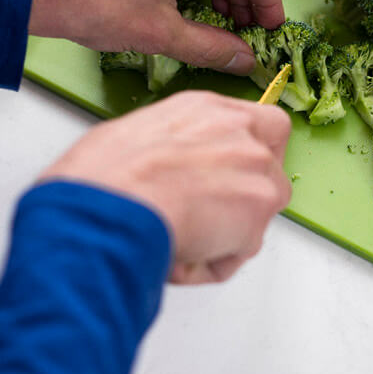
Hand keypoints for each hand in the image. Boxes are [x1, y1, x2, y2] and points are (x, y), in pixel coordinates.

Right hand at [40, 89, 291, 282]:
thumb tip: (166, 170)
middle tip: (203, 218)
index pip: (260, 124)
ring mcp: (256, 172)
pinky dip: (213, 263)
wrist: (109, 205)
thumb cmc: (103, 176)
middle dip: (242, 199)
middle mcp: (241, 134)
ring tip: (179, 243)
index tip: (233, 173)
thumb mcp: (134, 135)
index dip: (252, 153)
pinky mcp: (257, 215)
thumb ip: (173, 146)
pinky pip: (241, 250)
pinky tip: (178, 257)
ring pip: (258, 213)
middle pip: (269, 170)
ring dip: (226, 233)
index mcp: (208, 111)